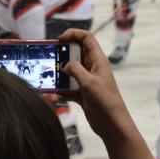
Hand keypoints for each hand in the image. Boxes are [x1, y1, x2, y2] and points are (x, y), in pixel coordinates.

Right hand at [55, 29, 154, 158]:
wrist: (112, 124)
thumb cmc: (105, 100)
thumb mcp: (89, 82)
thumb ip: (75, 69)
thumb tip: (64, 64)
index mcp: (98, 60)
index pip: (87, 38)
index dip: (73, 34)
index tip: (59, 40)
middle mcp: (92, 68)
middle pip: (75, 53)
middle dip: (62, 54)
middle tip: (50, 58)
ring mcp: (87, 81)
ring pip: (70, 71)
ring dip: (59, 74)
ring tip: (47, 76)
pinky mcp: (82, 94)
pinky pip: (68, 88)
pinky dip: (60, 91)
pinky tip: (52, 96)